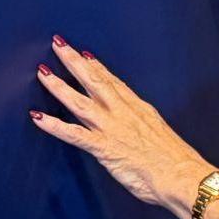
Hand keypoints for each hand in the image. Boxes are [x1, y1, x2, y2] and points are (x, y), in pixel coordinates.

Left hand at [31, 36, 208, 216]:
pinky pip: (73, 134)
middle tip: (59, 44)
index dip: (97, 66)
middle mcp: (122, 112)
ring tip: (42, 72)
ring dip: (58, 85)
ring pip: (79, 101)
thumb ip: (145, 125)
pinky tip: (37, 117)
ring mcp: (111, 128)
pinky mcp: (104, 147)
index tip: (85, 54)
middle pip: (94, 80)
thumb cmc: (176, 160)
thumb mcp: (161, 132)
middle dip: (74, 61)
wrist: (181, 174)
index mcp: (138, 108)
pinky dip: (54, 125)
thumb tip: (139, 125)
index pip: (113, 81)